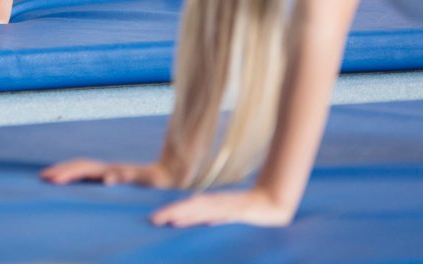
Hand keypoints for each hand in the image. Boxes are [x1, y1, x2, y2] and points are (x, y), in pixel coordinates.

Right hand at [40, 158, 174, 187]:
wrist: (171, 175)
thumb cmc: (156, 181)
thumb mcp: (142, 180)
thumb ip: (125, 177)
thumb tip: (107, 179)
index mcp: (109, 170)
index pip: (82, 169)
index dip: (66, 173)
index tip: (50, 179)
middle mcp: (107, 169)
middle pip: (79, 167)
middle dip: (60, 171)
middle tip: (42, 178)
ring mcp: (110, 173)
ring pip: (83, 169)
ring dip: (66, 172)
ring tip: (50, 179)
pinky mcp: (113, 179)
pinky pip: (90, 176)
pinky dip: (77, 177)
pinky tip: (72, 184)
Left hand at [150, 187, 295, 227]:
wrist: (270, 202)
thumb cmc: (246, 208)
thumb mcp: (224, 215)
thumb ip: (210, 215)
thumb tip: (193, 219)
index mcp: (210, 205)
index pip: (185, 209)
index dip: (169, 213)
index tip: (152, 220)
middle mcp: (215, 204)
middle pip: (189, 208)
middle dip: (170, 213)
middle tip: (152, 220)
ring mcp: (226, 206)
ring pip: (203, 210)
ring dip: (185, 214)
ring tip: (168, 220)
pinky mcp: (239, 210)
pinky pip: (223, 212)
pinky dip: (212, 215)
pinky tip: (204, 219)